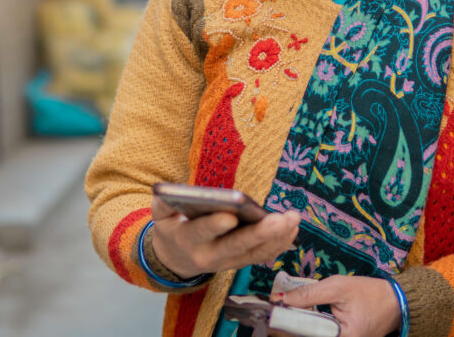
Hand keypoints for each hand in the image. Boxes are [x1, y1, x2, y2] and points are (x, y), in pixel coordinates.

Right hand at [150, 195, 300, 278]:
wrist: (176, 259)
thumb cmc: (173, 227)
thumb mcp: (161, 216)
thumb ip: (163, 202)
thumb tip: (166, 190)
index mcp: (188, 240)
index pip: (202, 232)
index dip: (215, 225)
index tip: (230, 216)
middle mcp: (209, 256)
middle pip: (237, 245)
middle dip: (260, 232)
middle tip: (279, 219)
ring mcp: (227, 262)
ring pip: (255, 253)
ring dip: (277, 237)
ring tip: (293, 219)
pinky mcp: (240, 262)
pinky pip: (262, 256)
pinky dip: (279, 244)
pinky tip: (292, 229)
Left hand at [277, 275, 400, 336]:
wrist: (395, 301)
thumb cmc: (369, 293)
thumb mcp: (337, 287)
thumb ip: (308, 294)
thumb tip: (279, 299)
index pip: (305, 336)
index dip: (285, 328)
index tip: (269, 318)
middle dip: (289, 330)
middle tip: (273, 319)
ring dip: (298, 329)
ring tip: (283, 319)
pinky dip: (309, 330)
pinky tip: (299, 322)